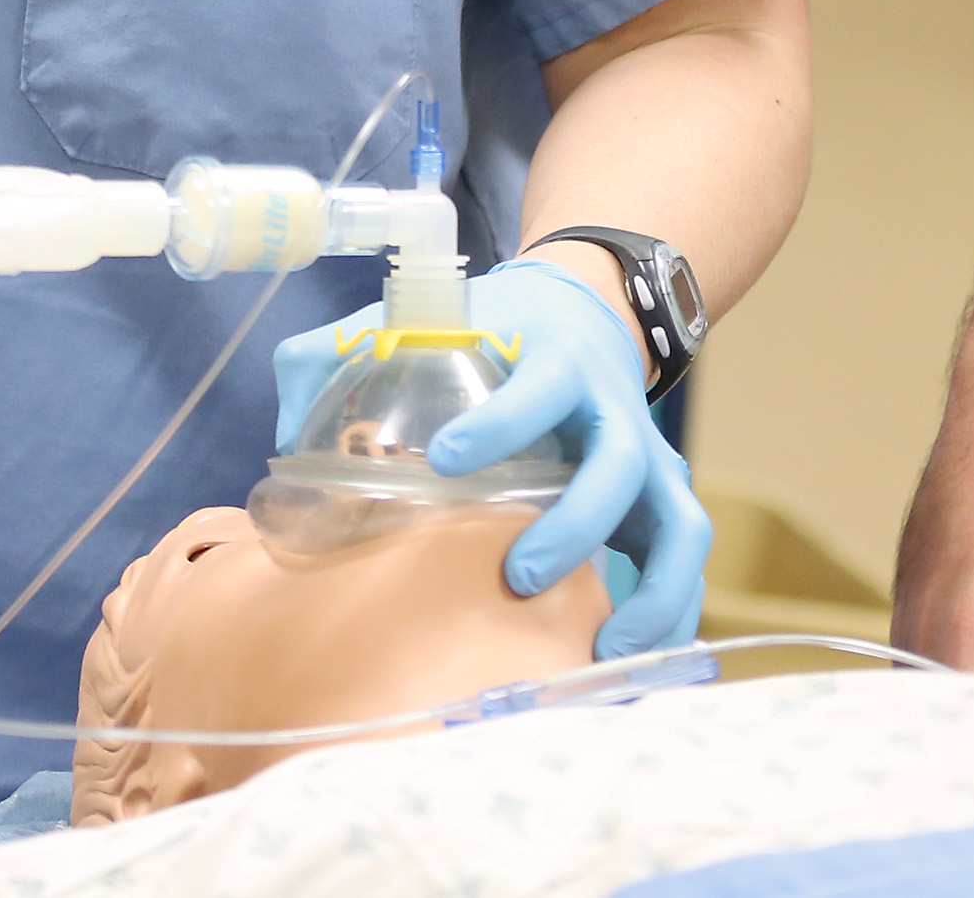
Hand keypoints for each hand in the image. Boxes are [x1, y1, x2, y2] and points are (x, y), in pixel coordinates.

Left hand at [274, 257, 709, 660]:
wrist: (586, 310)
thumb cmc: (495, 327)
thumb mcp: (432, 317)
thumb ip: (349, 349)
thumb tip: (287, 422)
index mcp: (556, 361)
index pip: (541, 387)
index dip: (500, 423)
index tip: (444, 459)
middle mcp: (615, 410)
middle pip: (618, 466)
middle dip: (575, 525)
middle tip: (517, 574)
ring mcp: (650, 458)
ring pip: (679, 524)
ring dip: (653, 591)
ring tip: (601, 650)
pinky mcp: (664, 499)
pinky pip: (685, 562)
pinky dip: (672, 616)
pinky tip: (629, 664)